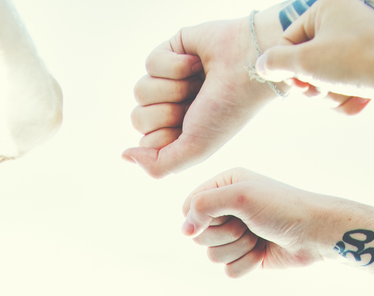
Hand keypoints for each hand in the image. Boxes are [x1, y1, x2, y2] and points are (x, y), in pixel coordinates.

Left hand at [123, 19, 276, 178]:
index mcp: (177, 133)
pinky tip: (196, 62)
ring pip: (140, 90)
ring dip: (173, 88)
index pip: (145, 142)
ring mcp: (168, 80)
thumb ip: (158, 165)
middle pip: (138, 118)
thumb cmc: (227, 110)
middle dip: (168, 113)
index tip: (193, 127)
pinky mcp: (168, 51)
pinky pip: (150, 63)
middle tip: (196, 103)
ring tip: (198, 82)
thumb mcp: (194, 150)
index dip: (166, 136)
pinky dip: (175, 65)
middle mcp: (171, 108)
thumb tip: (124, 155)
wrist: (249, 65)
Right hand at [180, 169, 364, 277]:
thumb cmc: (283, 208)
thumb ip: (205, 204)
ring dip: (238, 250)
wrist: (315, 233)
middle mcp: (227, 209)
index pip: (189, 207)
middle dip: (225, 235)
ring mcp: (236, 234)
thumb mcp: (241, 196)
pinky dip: (246, 264)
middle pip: (199, 235)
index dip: (201, 218)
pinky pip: (228, 270)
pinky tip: (263, 253)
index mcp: (224, 186)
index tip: (225, 215)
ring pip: (212, 255)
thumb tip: (185, 231)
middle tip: (249, 225)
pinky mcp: (245, 255)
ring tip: (259, 237)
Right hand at [256, 0, 373, 108]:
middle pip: (306, 64)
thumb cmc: (357, 59)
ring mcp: (357, 48)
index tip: (297, 82)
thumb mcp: (305, 60)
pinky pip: (345, 91)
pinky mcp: (369, 71)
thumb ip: (276, 62)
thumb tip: (262, 65)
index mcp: (325, 9)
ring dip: (331, 95)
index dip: (288, 67)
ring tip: (347, 90)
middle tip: (320, 88)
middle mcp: (341, 24)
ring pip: (325, 82)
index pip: (288, 41)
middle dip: (312, 84)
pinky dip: (349, 100)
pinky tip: (363, 99)